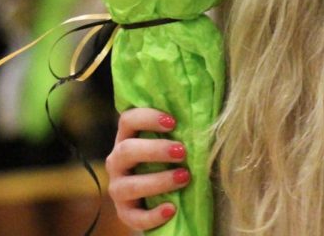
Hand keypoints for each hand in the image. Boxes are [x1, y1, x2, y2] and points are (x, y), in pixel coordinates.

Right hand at [105, 108, 189, 230]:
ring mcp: (118, 187)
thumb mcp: (174, 139)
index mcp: (128, 137)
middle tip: (183, 152)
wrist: (166, 193)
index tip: (173, 122)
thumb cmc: (174, 157)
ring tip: (184, 177)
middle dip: (155, 150)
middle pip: (126, 151)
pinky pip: (134, 216)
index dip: (147, 117)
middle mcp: (118, 161)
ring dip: (158, 181)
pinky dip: (152, 215)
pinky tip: (172, 209)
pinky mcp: (125, 212)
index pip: (128, 120)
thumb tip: (205, 106)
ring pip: (128, 185)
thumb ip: (182, 126)